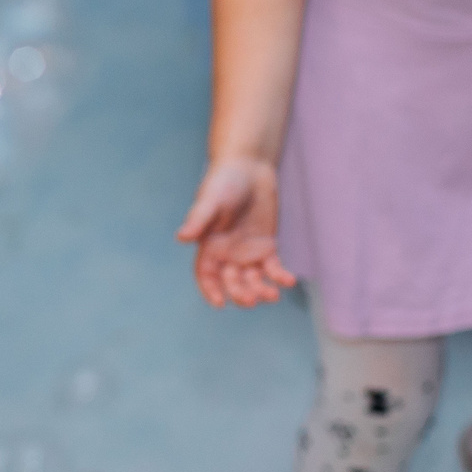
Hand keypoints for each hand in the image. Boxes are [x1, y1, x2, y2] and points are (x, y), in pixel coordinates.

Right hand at [176, 156, 297, 307]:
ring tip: (273, 294)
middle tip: (252, 299)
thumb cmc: (224, 181)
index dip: (210, 290)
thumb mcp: (211, 199)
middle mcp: (226, 253)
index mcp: (209, 245)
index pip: (206, 275)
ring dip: (261, 290)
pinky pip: (273, 268)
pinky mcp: (266, 246)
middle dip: (240, 293)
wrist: (249, 168)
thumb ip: (198, 219)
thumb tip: (182, 238)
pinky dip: (280, 276)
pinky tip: (289, 280)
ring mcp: (247, 251)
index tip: (219, 303)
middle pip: (231, 282)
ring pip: (253, 280)